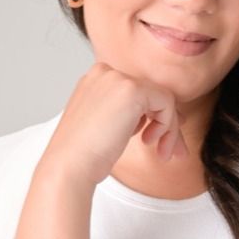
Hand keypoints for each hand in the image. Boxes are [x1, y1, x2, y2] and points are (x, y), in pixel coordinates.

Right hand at [39, 61, 190, 188]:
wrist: (69, 165)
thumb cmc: (83, 154)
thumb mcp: (107, 125)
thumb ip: (130, 114)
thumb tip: (167, 116)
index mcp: (96, 80)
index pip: (137, 92)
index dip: (152, 117)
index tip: (157, 139)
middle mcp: (105, 73)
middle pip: (151, 94)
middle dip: (166, 124)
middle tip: (169, 150)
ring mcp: (118, 79)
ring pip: (162, 98)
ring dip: (168, 129)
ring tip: (162, 151)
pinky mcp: (132, 90)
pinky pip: (167, 102)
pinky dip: (167, 126)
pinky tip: (150, 143)